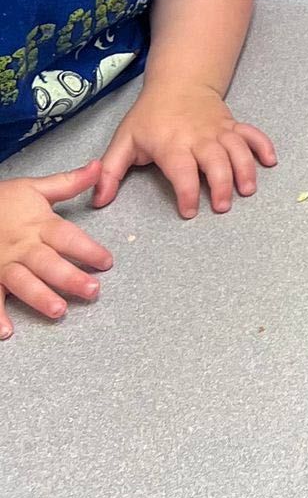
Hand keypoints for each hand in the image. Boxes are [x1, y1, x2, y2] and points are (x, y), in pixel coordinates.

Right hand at [0, 163, 111, 336]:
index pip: (67, 237)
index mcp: (38, 225)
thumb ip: (68, 182)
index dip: (88, 249)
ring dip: (40, 297)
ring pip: (23, 282)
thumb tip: (98, 166)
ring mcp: (3, 263)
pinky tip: (6, 331)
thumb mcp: (34, 188)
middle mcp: (22, 246)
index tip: (107, 261)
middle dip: (70, 277)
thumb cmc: (2, 201)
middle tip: (92, 291)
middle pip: (48, 263)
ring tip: (58, 310)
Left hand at [96, 86, 276, 219]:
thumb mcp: (124, 141)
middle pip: (216, 161)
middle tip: (223, 206)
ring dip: (245, 170)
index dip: (187, 192)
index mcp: (171, 143)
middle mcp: (198, 137)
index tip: (189, 211)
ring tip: (247, 190)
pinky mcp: (232, 125)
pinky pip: (252, 134)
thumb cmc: (149, 116)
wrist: (178, 82)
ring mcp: (219, 129)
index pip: (182, 170)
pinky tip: (270, 162)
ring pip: (237, 149)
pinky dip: (263, 147)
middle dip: (222, 185)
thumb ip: (110, 172)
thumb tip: (99, 201)